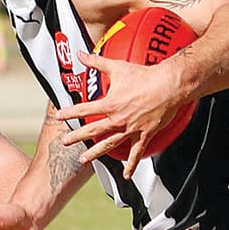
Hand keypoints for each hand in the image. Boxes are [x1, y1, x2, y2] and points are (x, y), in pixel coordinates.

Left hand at [53, 51, 187, 171]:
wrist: (168, 85)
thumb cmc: (144, 75)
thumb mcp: (117, 67)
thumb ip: (96, 62)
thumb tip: (80, 54)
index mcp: (110, 104)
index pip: (85, 110)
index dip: (70, 112)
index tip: (60, 116)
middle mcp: (118, 119)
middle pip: (93, 131)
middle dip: (77, 136)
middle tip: (65, 142)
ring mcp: (131, 129)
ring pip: (109, 144)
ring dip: (95, 153)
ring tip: (84, 159)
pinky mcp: (144, 134)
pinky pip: (136, 153)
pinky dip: (131, 165)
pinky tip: (126, 175)